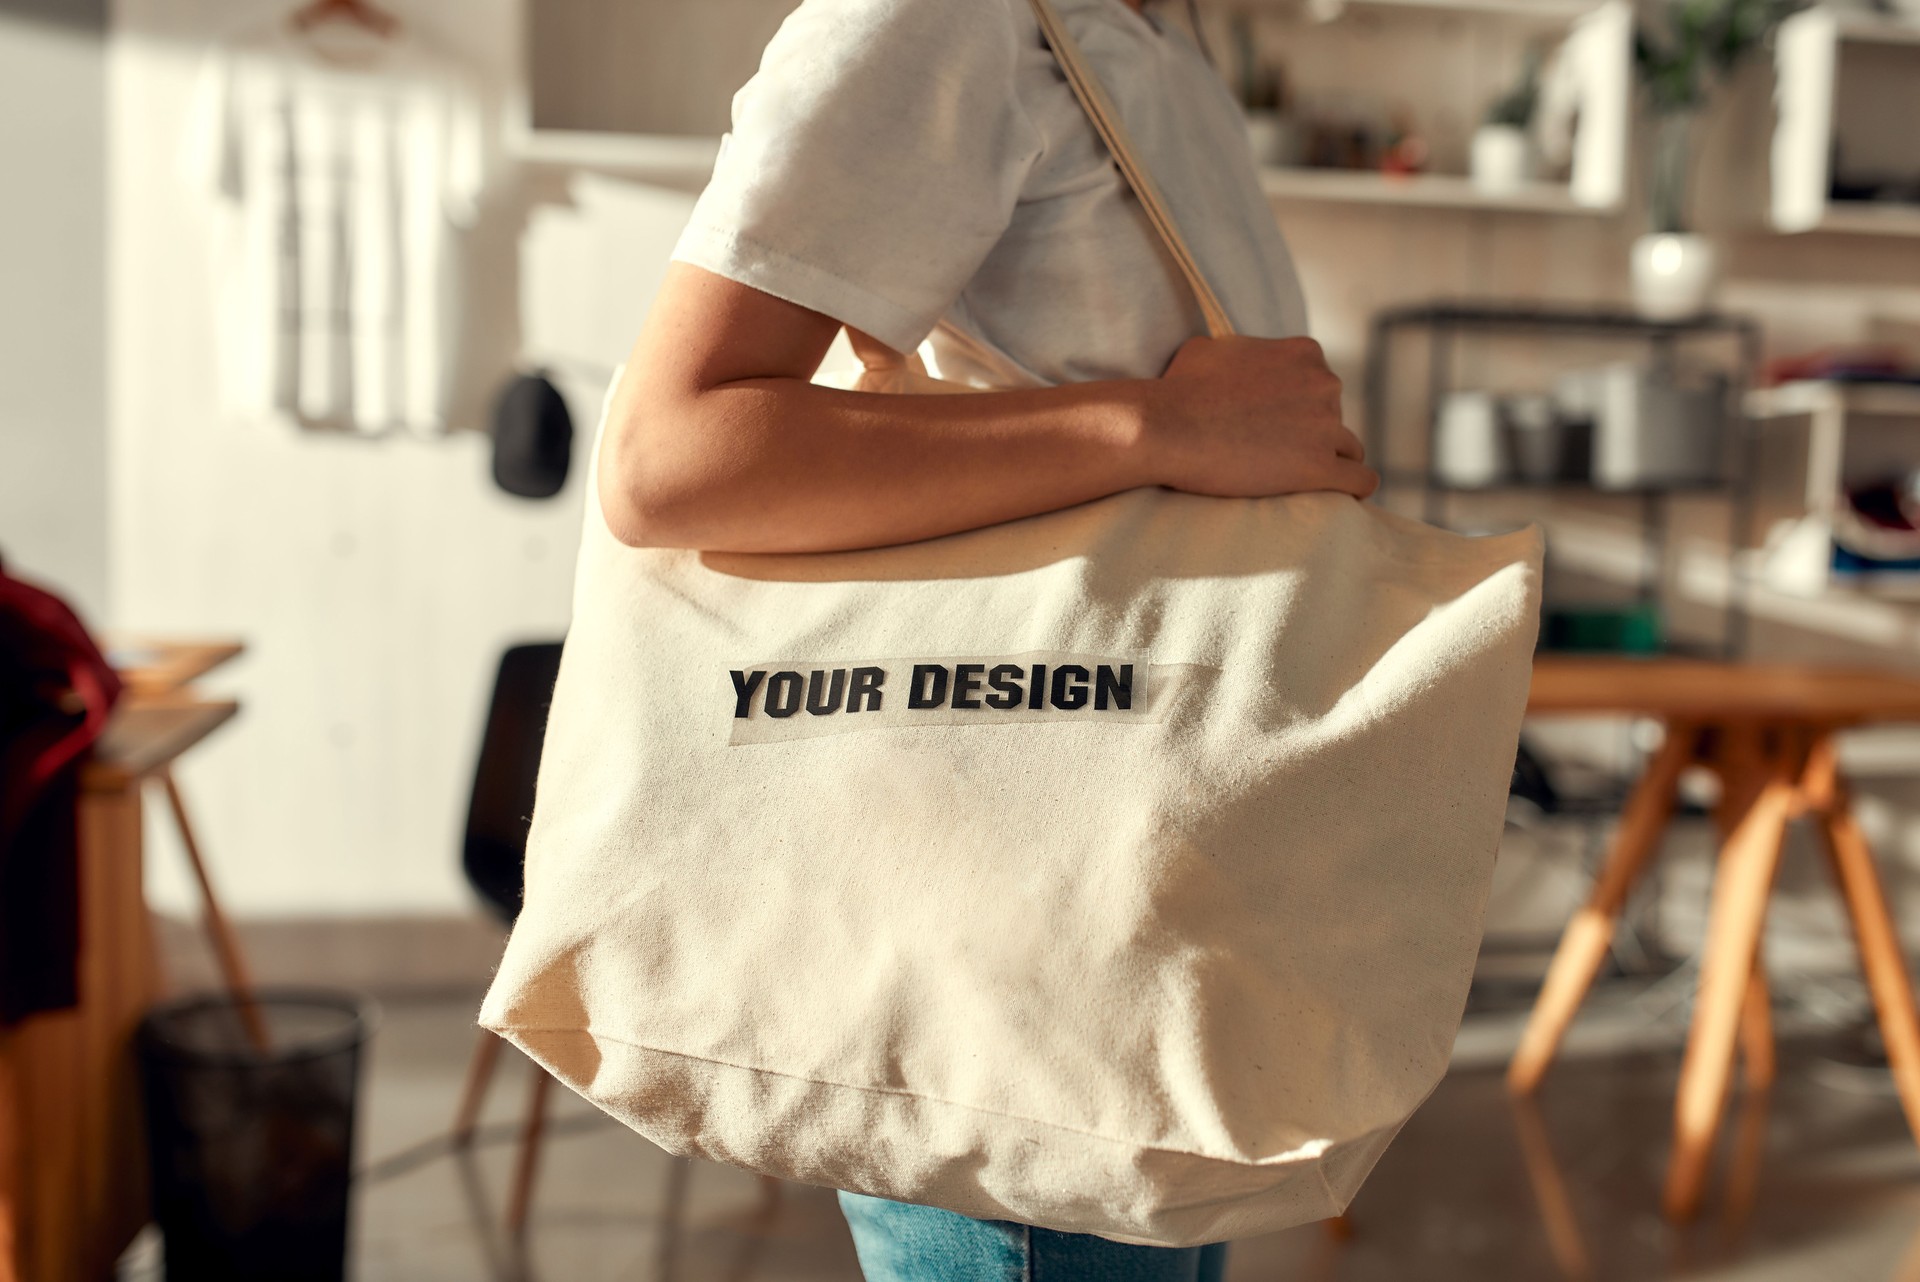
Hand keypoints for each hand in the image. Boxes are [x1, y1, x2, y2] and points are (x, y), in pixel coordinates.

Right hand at [1141, 335, 1378, 500]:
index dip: (1298, 406)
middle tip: (1276, 454)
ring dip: (1330, 462)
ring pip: (1349, 449)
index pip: (1319, 383)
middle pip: (1334, 416)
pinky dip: (1355, 489)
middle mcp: (1324, 384)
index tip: (1275, 424)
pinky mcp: (1318, 467)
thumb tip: (1230, 357)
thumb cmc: (1179, 389)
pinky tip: (1347, 498)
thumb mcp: (1210, 349)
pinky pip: (1360, 481)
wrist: (1167, 427)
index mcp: (1304, 354)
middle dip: (1311, 434)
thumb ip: (1238, 350)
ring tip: (1303, 481)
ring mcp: (1325, 426)